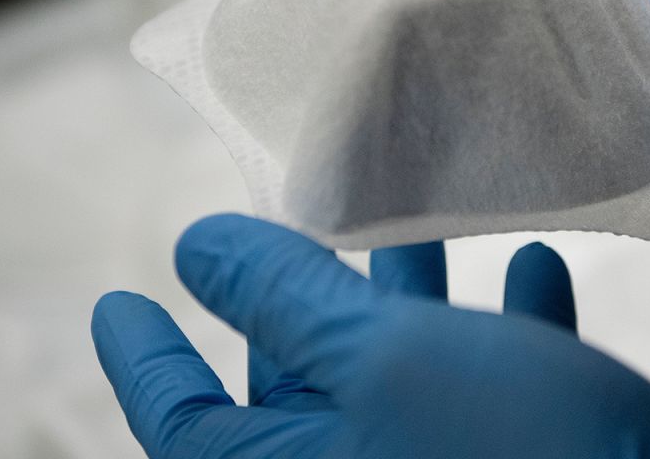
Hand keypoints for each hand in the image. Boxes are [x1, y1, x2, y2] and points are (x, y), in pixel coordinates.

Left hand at [92, 214, 649, 457]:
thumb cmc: (517, 449)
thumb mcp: (383, 356)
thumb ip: (286, 300)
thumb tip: (197, 250)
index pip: (182, 420)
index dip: (143, 356)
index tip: (117, 299)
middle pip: (295, 387)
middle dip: (308, 294)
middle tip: (311, 214)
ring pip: (398, 377)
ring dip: (415, 300)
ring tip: (427, 222)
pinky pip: (489, 395)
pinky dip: (502, 334)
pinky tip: (532, 269)